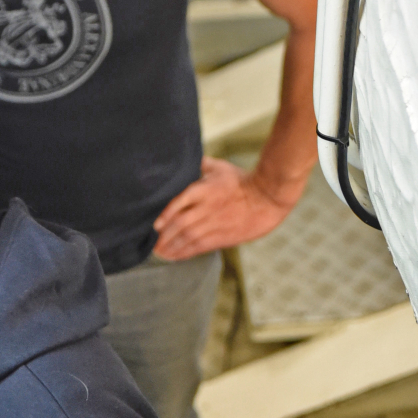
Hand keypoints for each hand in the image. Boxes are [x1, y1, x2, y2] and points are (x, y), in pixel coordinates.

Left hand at [151, 156, 301, 260]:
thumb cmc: (243, 181)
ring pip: (188, 237)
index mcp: (205, 189)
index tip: (154, 223)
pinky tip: (173, 256)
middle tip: (150, 241)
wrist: (267, 198)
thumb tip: (181, 160)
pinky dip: (184, 253)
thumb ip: (200, 166)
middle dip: (164, 235)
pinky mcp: (222, 237)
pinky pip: (200, 247)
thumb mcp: (219, 168)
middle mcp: (208, 208)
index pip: (180, 201)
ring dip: (171, 246)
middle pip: (181, 223)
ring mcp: (215, 224)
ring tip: (158, 252)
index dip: (166, 214)